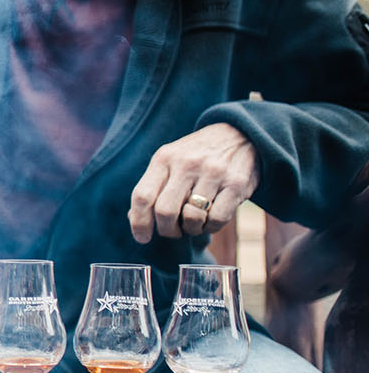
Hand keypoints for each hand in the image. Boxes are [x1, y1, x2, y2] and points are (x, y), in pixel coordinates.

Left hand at [127, 123, 258, 243]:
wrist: (239, 134)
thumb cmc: (196, 156)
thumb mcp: (170, 161)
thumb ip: (153, 187)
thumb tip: (134, 219)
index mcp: (164, 158)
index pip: (142, 196)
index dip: (139, 222)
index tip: (142, 238)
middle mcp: (187, 164)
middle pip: (165, 211)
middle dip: (167, 230)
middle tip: (173, 231)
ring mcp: (213, 172)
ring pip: (192, 218)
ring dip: (191, 229)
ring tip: (194, 223)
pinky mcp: (236, 183)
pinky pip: (216, 219)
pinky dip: (211, 227)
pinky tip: (210, 219)